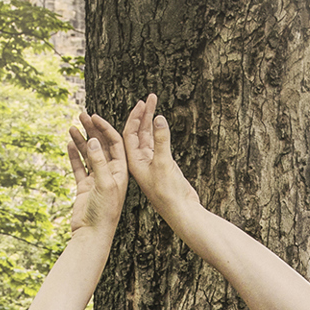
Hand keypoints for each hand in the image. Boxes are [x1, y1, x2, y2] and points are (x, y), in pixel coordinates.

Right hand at [66, 112, 127, 237]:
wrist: (92, 235)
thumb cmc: (104, 213)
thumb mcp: (104, 184)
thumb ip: (99, 162)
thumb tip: (92, 140)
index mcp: (121, 171)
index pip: (115, 143)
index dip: (105, 128)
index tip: (94, 116)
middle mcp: (110, 173)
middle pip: (101, 145)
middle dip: (92, 129)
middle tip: (81, 114)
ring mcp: (96, 179)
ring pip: (88, 154)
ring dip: (81, 140)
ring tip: (72, 125)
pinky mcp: (84, 187)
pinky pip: (79, 167)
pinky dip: (74, 155)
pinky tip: (69, 142)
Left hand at [122, 94, 199, 214]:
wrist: (181, 212)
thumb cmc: (169, 193)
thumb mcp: (164, 164)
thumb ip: (161, 141)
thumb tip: (158, 118)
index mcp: (133, 163)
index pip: (128, 134)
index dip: (133, 117)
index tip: (140, 102)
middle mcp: (138, 162)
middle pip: (137, 133)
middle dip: (142, 114)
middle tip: (150, 97)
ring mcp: (150, 164)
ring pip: (147, 137)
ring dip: (149, 121)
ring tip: (154, 103)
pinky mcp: (161, 166)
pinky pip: (156, 144)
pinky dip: (158, 132)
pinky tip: (160, 122)